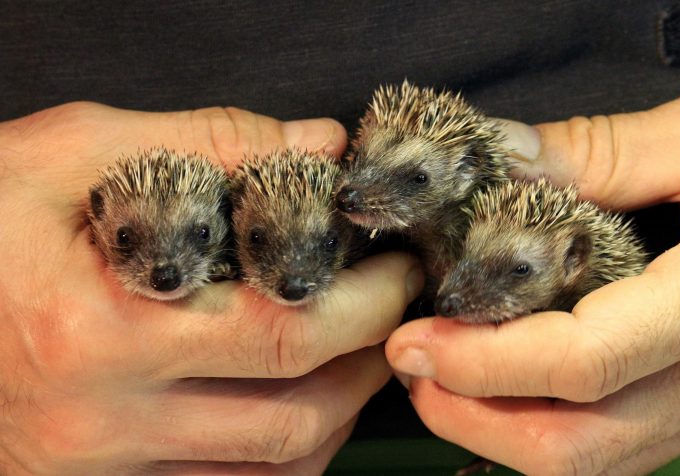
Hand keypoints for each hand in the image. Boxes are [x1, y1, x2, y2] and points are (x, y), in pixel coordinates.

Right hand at [0, 102, 423, 474]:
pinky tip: (297, 403)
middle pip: (293, 417)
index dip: (363, 305)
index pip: (280, 333)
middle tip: (392, 308)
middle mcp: (101, 422)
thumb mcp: (67, 157)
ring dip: (340, 413)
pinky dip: (287, 455)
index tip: (396, 269)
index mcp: (96, 332)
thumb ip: (203, 144)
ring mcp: (100, 469)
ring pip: (270, 471)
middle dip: (368, 361)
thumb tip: (314, 148)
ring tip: (357, 352)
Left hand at [386, 78, 679, 474]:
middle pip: (576, 451)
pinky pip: (618, 448)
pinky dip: (546, 431)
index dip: (481, 361)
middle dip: (474, 422)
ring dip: (501, 435)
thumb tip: (501, 162)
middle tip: (414, 369)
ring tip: (444, 380)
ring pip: (596, 466)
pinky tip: (509, 389)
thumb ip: (598, 152)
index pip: (578, 364)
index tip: (417, 338)